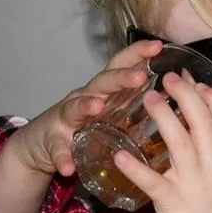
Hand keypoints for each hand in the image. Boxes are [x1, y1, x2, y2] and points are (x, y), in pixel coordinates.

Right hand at [10, 37, 163, 177]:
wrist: (40, 145)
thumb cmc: (83, 125)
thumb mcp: (109, 111)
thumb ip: (134, 104)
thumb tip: (172, 100)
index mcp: (103, 91)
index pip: (120, 66)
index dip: (138, 54)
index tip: (158, 46)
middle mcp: (83, 98)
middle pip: (102, 82)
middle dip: (120, 77)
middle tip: (140, 77)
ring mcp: (65, 119)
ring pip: (74, 108)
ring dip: (86, 106)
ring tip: (96, 108)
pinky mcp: (51, 142)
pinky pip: (57, 151)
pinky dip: (62, 158)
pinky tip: (68, 166)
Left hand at [113, 71, 211, 212]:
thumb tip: (196, 137)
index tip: (197, 80)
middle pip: (202, 121)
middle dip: (185, 94)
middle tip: (166, 77)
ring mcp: (194, 185)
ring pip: (179, 142)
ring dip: (161, 117)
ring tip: (145, 99)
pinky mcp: (173, 204)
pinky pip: (152, 181)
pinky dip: (134, 167)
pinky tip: (118, 155)